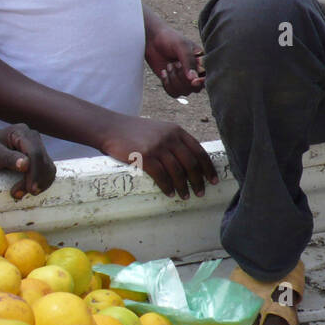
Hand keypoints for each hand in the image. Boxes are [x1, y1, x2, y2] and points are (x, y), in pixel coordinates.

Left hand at [0, 124, 54, 199]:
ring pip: (48, 167)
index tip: (30, 188)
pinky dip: (42, 182)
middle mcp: (33, 138)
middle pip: (43, 160)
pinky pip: (46, 170)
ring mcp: (37, 147)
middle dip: (36, 180)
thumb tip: (26, 165)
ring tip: (21, 193)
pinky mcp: (39, 157)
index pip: (35, 152)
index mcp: (21, 132)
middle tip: (20, 194)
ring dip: (40, 183)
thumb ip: (9, 158)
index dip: (35, 172)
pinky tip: (31, 189)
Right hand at [100, 114, 217, 199]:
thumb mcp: (159, 130)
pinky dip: (168, 187)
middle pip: (191, 163)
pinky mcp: (145, 157)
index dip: (208, 167)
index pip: (199, 150)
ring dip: (183, 187)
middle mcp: (169, 137)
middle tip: (201, 193)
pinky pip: (161, 176)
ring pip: (177, 171)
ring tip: (185, 196)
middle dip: (198, 180)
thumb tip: (190, 163)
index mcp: (176, 130)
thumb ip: (174, 141)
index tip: (213, 180)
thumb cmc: (135, 132)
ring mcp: (157, 146)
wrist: (111, 128)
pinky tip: (170, 193)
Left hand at [144, 26, 204, 97]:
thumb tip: (193, 80)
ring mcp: (184, 79)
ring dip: (174, 80)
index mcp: (202, 62)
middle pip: (196, 88)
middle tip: (175, 63)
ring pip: (185, 92)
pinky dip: (167, 84)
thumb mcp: (181, 46)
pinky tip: (163, 72)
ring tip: (169, 66)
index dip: (202, 82)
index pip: (207, 77)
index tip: (193, 81)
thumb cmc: (170, 39)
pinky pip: (174, 93)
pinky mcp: (173, 83)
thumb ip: (188, 62)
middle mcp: (196, 72)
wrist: (152, 41)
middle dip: (182, 78)